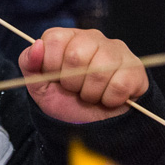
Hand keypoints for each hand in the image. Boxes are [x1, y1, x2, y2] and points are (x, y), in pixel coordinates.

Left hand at [20, 29, 147, 123]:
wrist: (94, 126)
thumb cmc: (67, 101)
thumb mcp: (40, 86)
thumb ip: (30, 64)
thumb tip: (36, 45)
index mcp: (68, 38)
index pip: (54, 39)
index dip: (51, 65)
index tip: (55, 78)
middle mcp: (94, 38)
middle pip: (76, 55)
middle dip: (71, 83)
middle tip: (76, 90)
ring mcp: (117, 51)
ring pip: (98, 72)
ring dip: (90, 94)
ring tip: (92, 95)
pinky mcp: (135, 68)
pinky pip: (118, 85)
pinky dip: (109, 100)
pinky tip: (109, 98)